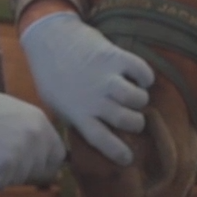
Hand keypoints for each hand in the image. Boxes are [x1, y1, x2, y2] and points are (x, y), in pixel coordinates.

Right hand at [0, 91, 65, 189]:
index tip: (35, 165)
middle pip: (39, 170)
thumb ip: (32, 130)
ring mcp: (21, 156)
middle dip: (23, 170)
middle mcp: (36, 141)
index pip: (57, 155)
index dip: (45, 162)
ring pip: (19, 178)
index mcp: (41, 124)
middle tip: (3, 160)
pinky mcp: (3, 170)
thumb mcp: (15, 111)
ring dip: (5, 174)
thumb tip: (42, 150)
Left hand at [18, 11, 153, 164]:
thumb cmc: (51, 73)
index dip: (118, 152)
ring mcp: (106, 78)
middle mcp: (94, 99)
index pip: (102, 141)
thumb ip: (75, 117)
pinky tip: (140, 78)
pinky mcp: (114, 57)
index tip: (129, 158)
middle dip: (136, 123)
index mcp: (78, 114)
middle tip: (135, 119)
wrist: (50, 37)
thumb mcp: (56, 103)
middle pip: (127, 120)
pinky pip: (142, 71)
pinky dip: (146, 77)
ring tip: (136, 97)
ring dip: (141, 100)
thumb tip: (92, 132)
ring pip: (137, 98)